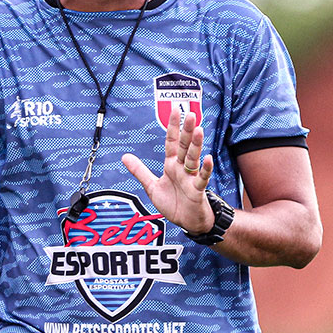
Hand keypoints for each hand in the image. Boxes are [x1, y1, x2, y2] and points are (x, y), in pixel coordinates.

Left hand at [122, 108, 214, 234]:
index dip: (172, 127)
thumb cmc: (173, 203)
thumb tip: (125, 156)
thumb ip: (139, 171)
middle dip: (186, 130)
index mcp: (171, 165)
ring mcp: (190, 178)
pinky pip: (202, 178)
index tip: (174, 110)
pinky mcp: (197, 190)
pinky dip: (205, 169)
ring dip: (196, 144)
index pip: (171, 142)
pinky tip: (208, 158)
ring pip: (193, 158)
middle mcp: (181, 168)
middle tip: (190, 114)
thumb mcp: (151, 186)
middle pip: (184, 146)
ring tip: (198, 130)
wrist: (187, 222)